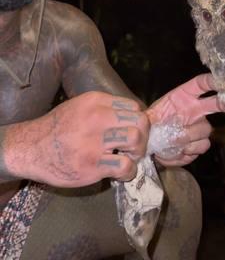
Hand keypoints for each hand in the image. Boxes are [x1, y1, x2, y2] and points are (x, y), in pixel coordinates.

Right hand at [4, 92, 148, 186]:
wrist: (31, 148)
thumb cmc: (58, 128)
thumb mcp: (80, 107)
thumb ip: (105, 109)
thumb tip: (133, 118)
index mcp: (96, 101)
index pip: (134, 107)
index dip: (138, 121)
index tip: (132, 131)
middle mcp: (97, 117)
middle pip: (141, 121)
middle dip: (143, 136)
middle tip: (134, 147)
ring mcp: (94, 141)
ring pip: (136, 139)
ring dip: (137, 153)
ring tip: (128, 158)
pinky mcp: (92, 164)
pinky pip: (125, 165)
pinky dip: (128, 171)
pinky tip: (120, 173)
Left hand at [146, 73, 224, 166]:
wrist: (151, 143)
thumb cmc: (152, 124)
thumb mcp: (147, 116)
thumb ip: (148, 117)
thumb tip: (145, 120)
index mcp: (184, 96)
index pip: (201, 84)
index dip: (212, 81)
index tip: (220, 80)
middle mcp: (197, 109)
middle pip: (216, 103)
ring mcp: (200, 127)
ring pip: (205, 131)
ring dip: (187, 137)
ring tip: (170, 141)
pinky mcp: (199, 144)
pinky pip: (200, 147)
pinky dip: (186, 151)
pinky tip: (175, 151)